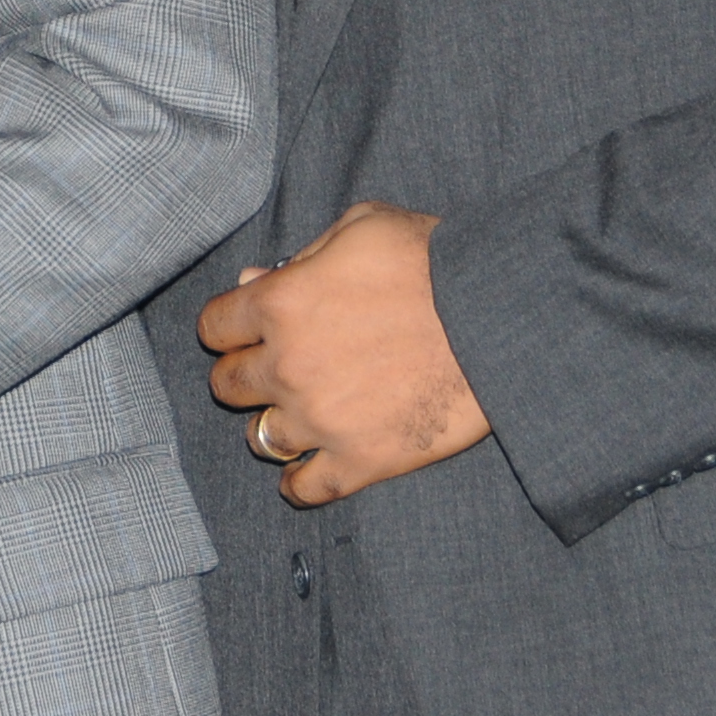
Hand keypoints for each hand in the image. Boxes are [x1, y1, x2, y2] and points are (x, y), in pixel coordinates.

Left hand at [200, 201, 489, 507]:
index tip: (246, 330)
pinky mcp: (361, 460)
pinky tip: (304, 471)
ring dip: (273, 425)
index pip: (214, 327)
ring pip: (260, 437)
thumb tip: (251, 281)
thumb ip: (301, 255)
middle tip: (273, 370)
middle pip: (228, 385)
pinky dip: (299, 482)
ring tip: (297, 414)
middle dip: (245, 374)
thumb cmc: (434, 260)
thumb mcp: (362, 227)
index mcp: (280, 303)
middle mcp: (288, 366)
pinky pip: (306, 487)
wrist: (501, 315)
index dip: (229, 327)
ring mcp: (322, 419)